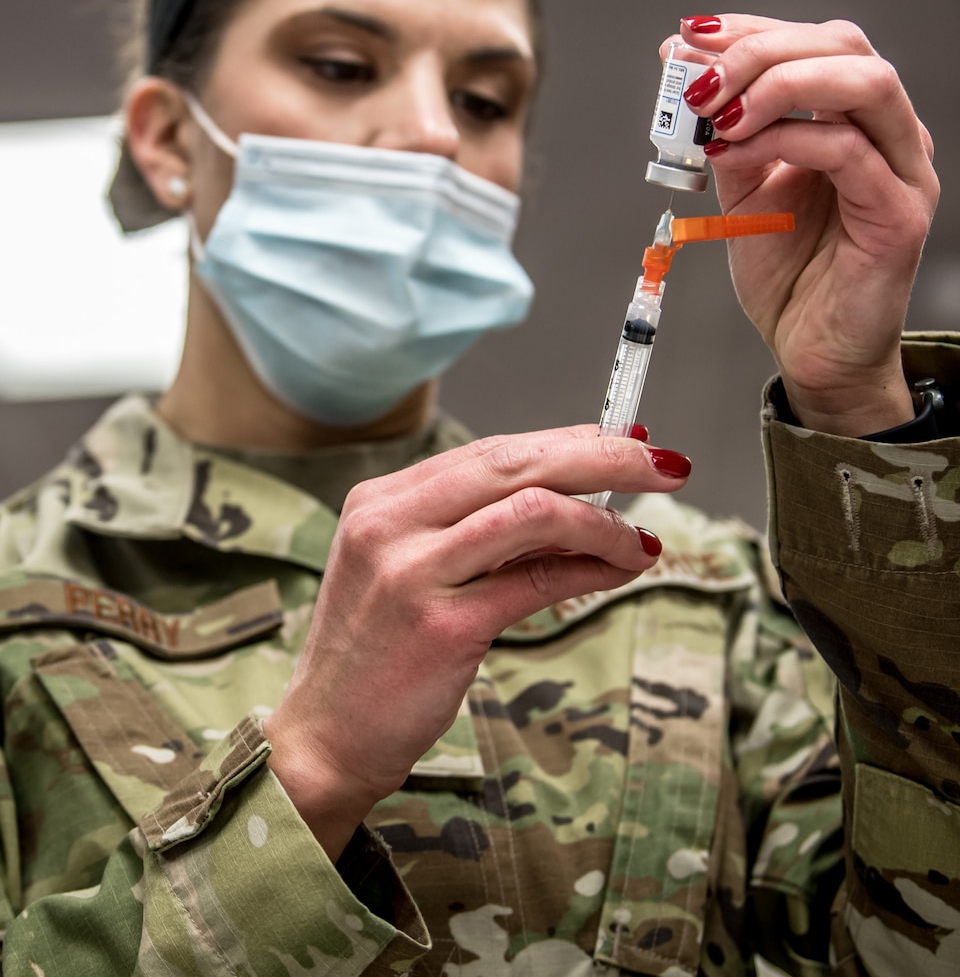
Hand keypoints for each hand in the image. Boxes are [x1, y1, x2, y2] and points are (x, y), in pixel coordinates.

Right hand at [262, 425, 689, 856]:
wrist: (324, 737)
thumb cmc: (377, 653)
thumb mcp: (410, 570)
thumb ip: (477, 529)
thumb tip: (579, 498)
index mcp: (382, 500)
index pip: (491, 449)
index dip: (567, 439)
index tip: (624, 441)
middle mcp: (391, 523)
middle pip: (516, 464)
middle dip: (602, 458)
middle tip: (665, 464)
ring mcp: (412, 573)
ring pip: (533, 512)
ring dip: (604, 522)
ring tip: (642, 538)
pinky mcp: (442, 627)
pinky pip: (537, 580)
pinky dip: (591, 569)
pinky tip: (620, 571)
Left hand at [676, 14, 938, 436]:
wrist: (813, 349)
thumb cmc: (790, 274)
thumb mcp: (742, 189)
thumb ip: (723, 131)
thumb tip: (682, 68)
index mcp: (854, 120)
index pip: (817, 41)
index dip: (753, 28)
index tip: (692, 36)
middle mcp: (888, 135)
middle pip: (843, 46)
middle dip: (760, 51)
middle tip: (701, 83)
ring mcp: (902, 170)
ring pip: (863, 83)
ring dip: (778, 86)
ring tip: (720, 115)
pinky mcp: (898, 213)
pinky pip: (847, 151)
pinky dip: (784, 141)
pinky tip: (737, 154)